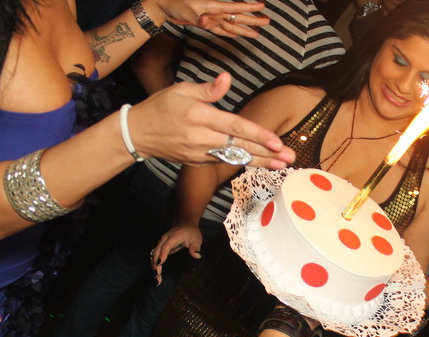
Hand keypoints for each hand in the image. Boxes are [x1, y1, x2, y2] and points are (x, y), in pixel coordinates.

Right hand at [129, 72, 295, 167]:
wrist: (138, 134)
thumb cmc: (160, 108)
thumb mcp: (181, 90)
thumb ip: (208, 88)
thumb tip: (227, 78)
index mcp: (199, 117)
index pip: (235, 127)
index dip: (258, 135)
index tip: (277, 142)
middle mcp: (201, 138)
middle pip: (240, 147)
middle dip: (268, 153)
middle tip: (290, 157)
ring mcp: (200, 153)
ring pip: (236, 158)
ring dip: (261, 162)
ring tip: (282, 165)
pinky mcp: (199, 162)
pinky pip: (225, 162)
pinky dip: (244, 163)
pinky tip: (262, 163)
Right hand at [151, 224, 202, 285]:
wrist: (184, 223)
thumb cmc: (190, 231)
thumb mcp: (196, 239)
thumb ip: (196, 247)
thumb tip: (197, 255)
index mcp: (173, 237)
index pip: (166, 246)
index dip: (162, 255)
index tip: (159, 264)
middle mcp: (164, 239)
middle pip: (157, 252)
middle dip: (156, 265)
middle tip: (157, 277)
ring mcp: (161, 242)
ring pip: (154, 255)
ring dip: (154, 266)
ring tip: (157, 279)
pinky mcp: (161, 246)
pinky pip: (156, 255)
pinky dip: (155, 264)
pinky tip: (157, 273)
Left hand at [155, 0, 269, 37]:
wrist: (164, 6)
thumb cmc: (175, 4)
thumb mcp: (186, 10)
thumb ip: (198, 17)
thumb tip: (206, 21)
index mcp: (213, 6)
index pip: (235, 7)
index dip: (249, 7)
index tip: (262, 6)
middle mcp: (215, 12)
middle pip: (237, 16)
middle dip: (252, 19)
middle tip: (266, 21)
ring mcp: (212, 18)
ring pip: (232, 24)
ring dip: (244, 28)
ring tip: (256, 33)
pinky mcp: (206, 24)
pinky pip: (221, 30)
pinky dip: (230, 32)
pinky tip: (237, 34)